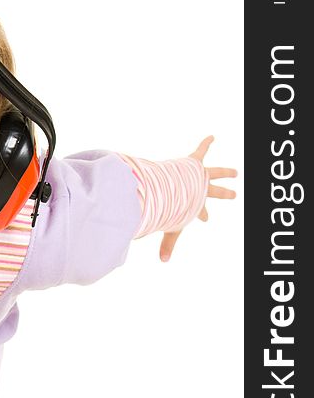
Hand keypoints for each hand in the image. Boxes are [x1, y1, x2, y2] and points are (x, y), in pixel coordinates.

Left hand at [159, 136, 236, 261]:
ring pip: (216, 173)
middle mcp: (201, 190)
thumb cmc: (173, 208)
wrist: (176, 189)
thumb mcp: (172, 227)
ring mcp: (199, 176)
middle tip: (234, 194)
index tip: (206, 219)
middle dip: (224, 194)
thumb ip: (167, 244)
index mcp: (196, 205)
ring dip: (225, 172)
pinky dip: (206, 143)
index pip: (201, 212)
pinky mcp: (193, 163)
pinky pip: (201, 150)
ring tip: (235, 172)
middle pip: (215, 193)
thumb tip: (163, 262)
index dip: (203, 215)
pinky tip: (212, 136)